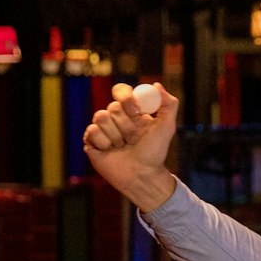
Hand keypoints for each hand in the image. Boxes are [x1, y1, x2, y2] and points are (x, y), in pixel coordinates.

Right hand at [83, 82, 180, 213]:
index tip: (136, 111)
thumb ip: (169, 104)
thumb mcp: (167, 127)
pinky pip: (91, 131)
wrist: (142, 176)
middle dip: (126, 126)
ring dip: (116, 135)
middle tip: (133, 139)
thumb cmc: (155, 153)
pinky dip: (104, 143)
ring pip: (100, 117)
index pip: (121, 91)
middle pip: (113, 106)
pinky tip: (110, 151)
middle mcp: (115, 117)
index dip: (126, 98)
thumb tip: (155, 85)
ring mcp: (102, 128)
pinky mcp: (91, 140)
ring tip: (123, 147)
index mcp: (131, 110)